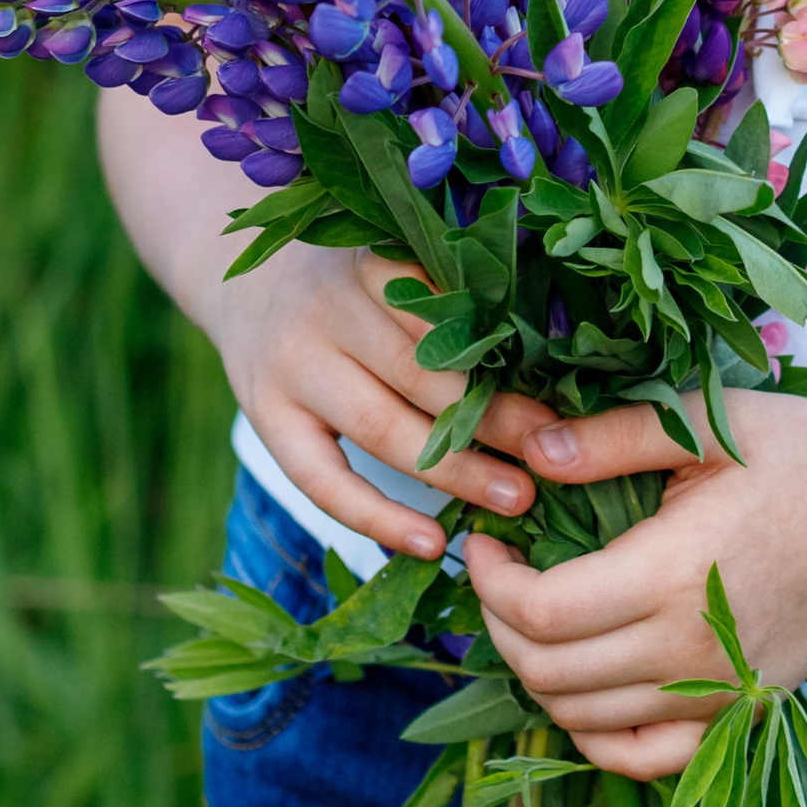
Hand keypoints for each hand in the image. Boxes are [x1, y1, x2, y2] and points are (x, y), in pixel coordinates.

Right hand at [207, 238, 541, 562]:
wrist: (246, 284)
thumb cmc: (353, 282)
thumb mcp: (397, 261)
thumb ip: (454, 293)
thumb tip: (554, 351)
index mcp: (372, 262)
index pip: (447, 313)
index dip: (505, 358)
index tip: (560, 395)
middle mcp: (326, 310)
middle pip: (420, 374)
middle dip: (494, 420)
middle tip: (553, 455)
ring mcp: (291, 367)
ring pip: (381, 428)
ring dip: (455, 473)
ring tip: (515, 500)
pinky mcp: (266, 418)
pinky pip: (324, 481)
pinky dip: (379, 518)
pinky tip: (431, 545)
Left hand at [462, 388, 806, 778]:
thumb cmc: (798, 458)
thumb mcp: (706, 422)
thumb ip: (612, 437)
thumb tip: (528, 455)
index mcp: (672, 575)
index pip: (541, 613)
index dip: (490, 583)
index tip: (483, 542)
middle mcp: (688, 653)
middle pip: (548, 673)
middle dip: (499, 624)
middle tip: (500, 575)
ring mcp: (714, 698)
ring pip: (580, 718)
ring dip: (535, 673)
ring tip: (533, 615)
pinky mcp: (736, 719)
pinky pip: (639, 757)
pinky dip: (591, 733)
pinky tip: (581, 684)